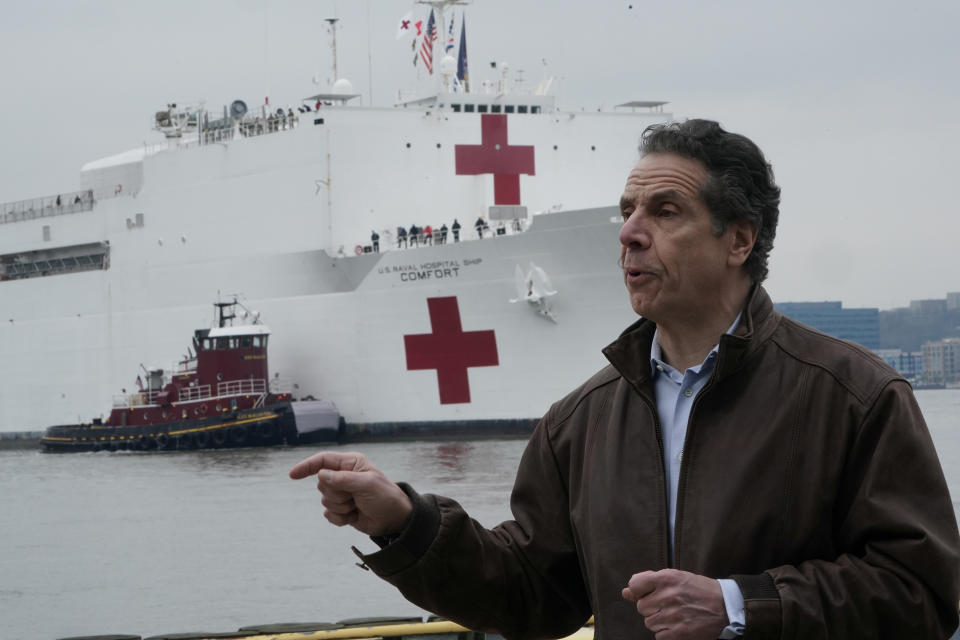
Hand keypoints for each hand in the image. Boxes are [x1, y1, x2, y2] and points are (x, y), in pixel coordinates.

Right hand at [289, 451, 412, 535]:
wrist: (395, 520)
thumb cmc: (386, 497)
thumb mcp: (367, 484)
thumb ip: (343, 479)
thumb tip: (320, 474)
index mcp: (351, 464)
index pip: (323, 461)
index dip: (307, 466)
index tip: (293, 475)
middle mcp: (344, 476)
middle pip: (321, 483)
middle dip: (336, 494)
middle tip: (354, 497)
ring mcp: (342, 493)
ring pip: (324, 500)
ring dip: (340, 507)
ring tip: (357, 506)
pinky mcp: (342, 510)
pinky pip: (329, 515)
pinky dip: (340, 518)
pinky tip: (353, 516)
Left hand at [621, 569, 727, 639]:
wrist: (726, 607)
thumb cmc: (698, 590)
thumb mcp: (675, 578)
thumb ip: (648, 582)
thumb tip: (625, 592)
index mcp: (667, 578)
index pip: (635, 585)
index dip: (639, 591)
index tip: (648, 593)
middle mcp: (668, 596)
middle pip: (641, 607)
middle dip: (651, 608)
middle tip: (668, 605)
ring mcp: (673, 615)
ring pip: (649, 623)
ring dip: (659, 621)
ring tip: (675, 615)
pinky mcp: (680, 633)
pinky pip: (658, 637)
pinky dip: (666, 634)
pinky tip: (678, 626)